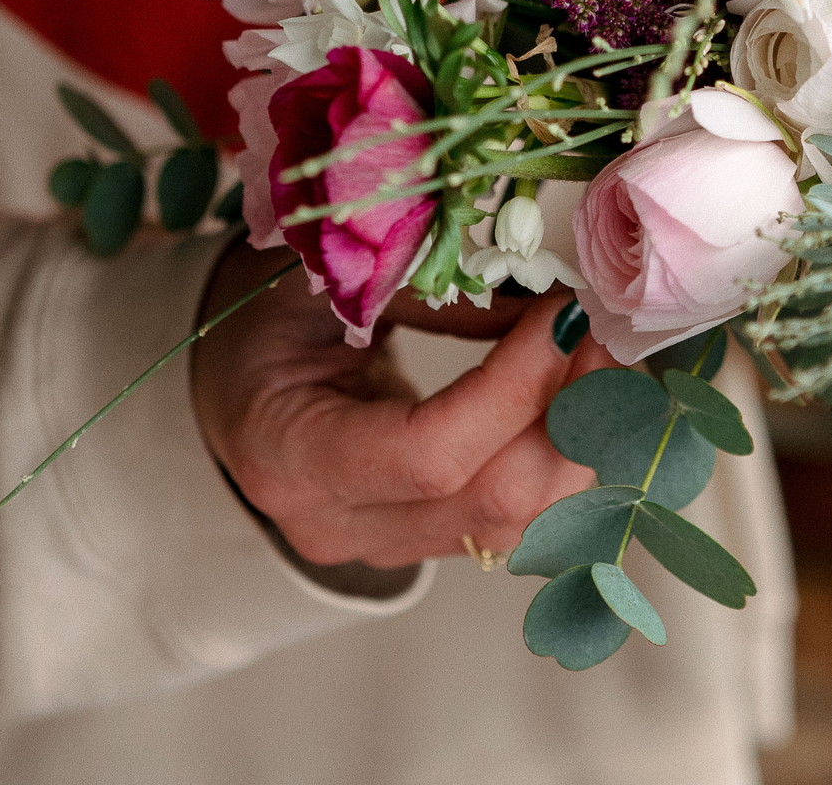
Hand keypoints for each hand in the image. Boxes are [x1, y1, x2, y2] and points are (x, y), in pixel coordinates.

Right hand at [189, 241, 608, 568]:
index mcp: (289, 457)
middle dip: (568, 409)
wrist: (229, 384)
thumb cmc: (261, 321)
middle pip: (490, 497)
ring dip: (582, 437)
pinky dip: (566, 458)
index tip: (564, 314)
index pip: (427, 453)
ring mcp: (384, 547)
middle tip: (603, 326)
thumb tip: (551, 300)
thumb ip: (429, 293)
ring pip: (520, 522)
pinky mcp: (424, 544)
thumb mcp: (323, 284)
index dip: (514, 387)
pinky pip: (519, 521)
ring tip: (601, 355)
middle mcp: (336, 525)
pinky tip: (583, 397)